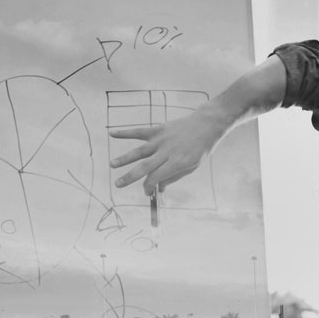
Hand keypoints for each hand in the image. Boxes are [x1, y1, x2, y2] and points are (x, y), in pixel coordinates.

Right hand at [109, 109, 228, 192]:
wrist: (206, 125)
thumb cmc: (200, 149)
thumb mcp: (192, 167)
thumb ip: (174, 177)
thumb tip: (159, 188)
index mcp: (178, 163)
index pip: (157, 177)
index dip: (149, 186)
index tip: (146, 192)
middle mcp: (167, 152)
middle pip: (145, 166)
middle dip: (130, 177)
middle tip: (118, 185)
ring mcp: (161, 140)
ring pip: (140, 151)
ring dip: (124, 158)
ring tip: (112, 165)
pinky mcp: (158, 129)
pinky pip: (139, 132)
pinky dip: (125, 133)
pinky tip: (111, 134)